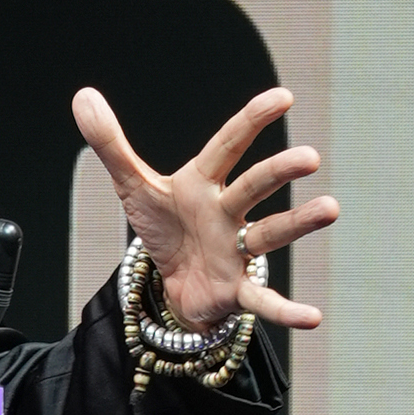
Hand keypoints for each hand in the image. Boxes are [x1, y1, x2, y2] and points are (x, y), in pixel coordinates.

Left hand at [70, 83, 335, 337]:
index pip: (228, 146)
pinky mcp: (236, 290)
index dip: (251, 121)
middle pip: (254, 187)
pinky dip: (285, 310)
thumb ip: (110, 144)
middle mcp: (228, 213)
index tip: (282, 96)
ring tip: (330, 208)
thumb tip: (83, 96)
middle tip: (309, 157)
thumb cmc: (166, 226)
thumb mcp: (133, 187)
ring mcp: (236, 251)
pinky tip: (312, 317)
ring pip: (269, 235)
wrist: (175, 282)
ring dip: (298, 224)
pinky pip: (262, 301)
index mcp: (204, 183)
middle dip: (278, 172)